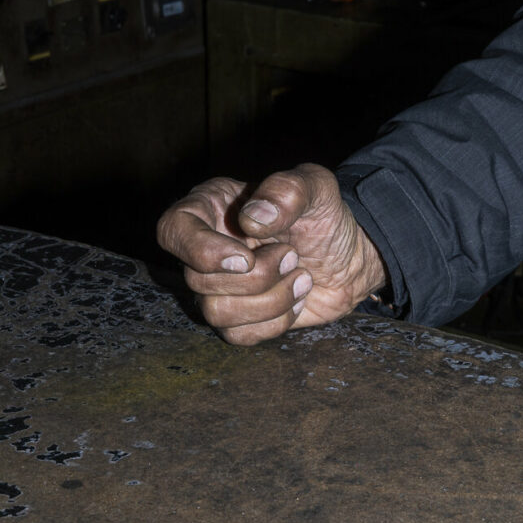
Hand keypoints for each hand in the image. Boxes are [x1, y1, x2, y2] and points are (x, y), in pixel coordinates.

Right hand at [156, 163, 385, 344]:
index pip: (172, 230)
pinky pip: (237, 335)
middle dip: (257, 276)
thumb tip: (253, 218)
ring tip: (301, 277)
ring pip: (215, 312)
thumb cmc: (325, 216)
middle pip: (198, 279)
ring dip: (270, 300)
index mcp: (211, 207)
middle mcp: (206, 247)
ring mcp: (218, 286)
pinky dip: (275, 322)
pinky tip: (296, 299)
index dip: (200, 250)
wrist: (350, 257)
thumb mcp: (315, 187)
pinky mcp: (237, 318)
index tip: (245, 257)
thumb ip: (287, 190)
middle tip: (293, 255)